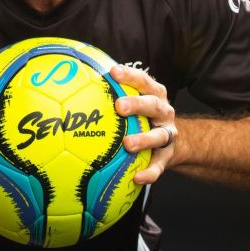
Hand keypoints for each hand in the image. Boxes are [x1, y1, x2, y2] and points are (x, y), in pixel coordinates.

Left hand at [110, 64, 177, 184]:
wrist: (172, 141)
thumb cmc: (142, 116)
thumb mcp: (135, 99)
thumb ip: (113, 91)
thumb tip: (77, 81)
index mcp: (154, 95)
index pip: (143, 81)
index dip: (130, 75)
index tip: (113, 72)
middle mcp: (163, 112)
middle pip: (153, 105)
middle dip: (137, 104)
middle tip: (119, 106)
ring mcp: (166, 134)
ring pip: (159, 135)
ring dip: (144, 139)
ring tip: (128, 144)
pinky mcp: (167, 156)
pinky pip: (158, 166)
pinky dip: (150, 172)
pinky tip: (137, 178)